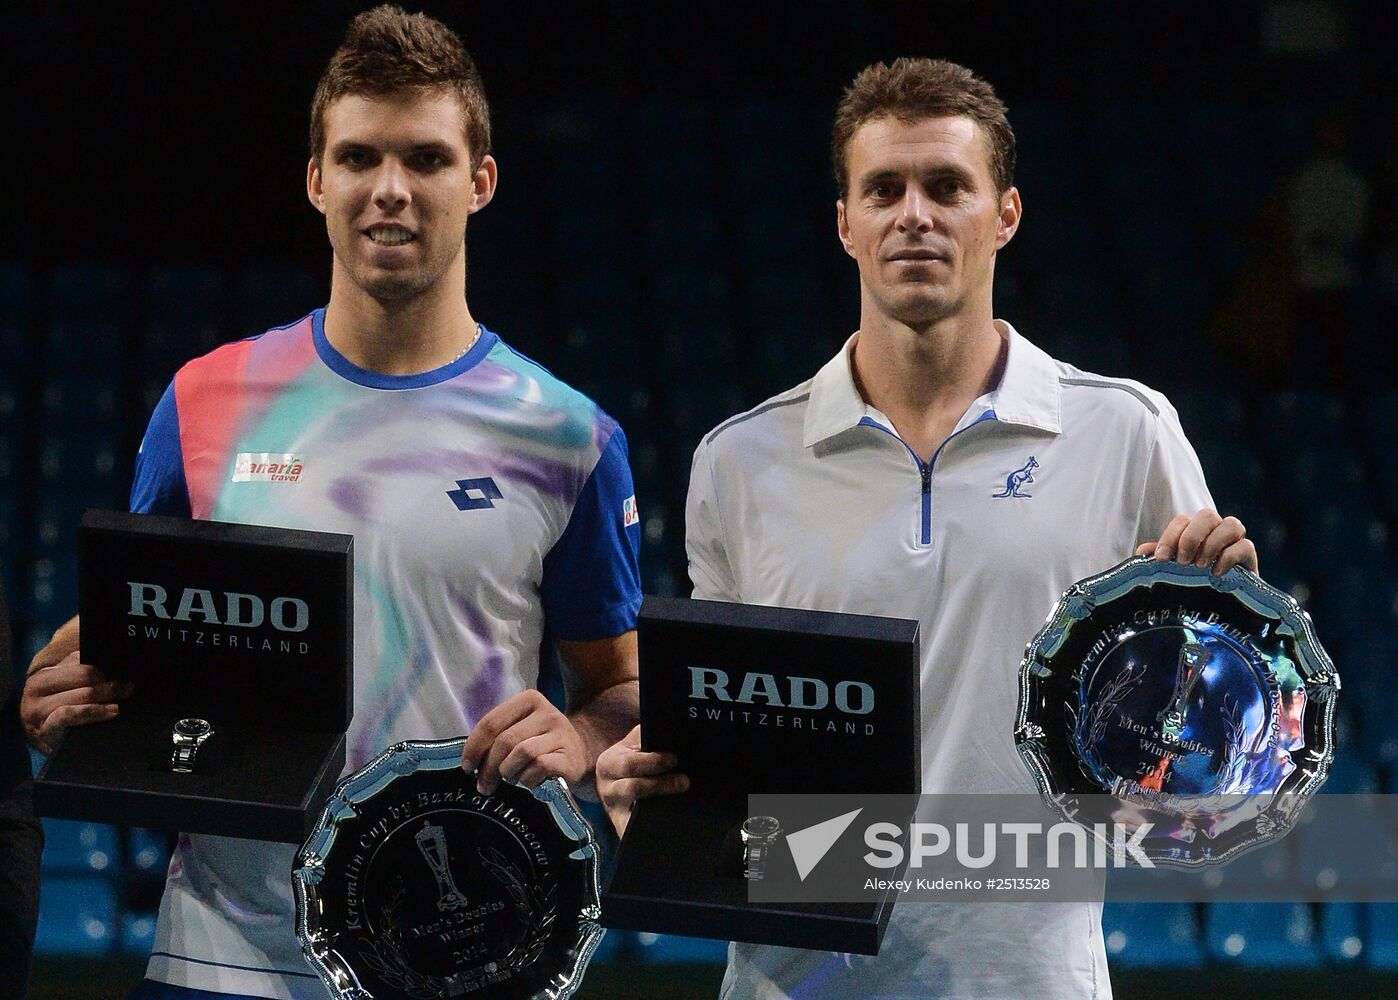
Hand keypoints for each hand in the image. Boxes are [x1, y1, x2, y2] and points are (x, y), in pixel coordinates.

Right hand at [21, 618, 132, 754]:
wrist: (49, 748)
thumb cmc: (63, 716)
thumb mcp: (67, 691)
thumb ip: (81, 675)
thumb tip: (115, 661)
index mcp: (43, 674)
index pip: (77, 659)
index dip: (103, 664)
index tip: (123, 669)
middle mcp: (35, 688)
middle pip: (83, 675)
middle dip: (109, 680)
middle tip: (128, 686)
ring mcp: (37, 709)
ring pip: (81, 694)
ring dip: (107, 695)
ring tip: (124, 698)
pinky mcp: (44, 729)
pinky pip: (69, 714)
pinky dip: (94, 711)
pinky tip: (113, 711)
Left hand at [459, 689, 587, 795]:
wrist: (581, 754)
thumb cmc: (540, 745)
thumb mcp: (520, 731)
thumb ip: (497, 737)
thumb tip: (470, 761)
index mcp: (529, 700)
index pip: (491, 722)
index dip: (474, 747)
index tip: (468, 767)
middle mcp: (547, 712)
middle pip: (505, 741)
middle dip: (488, 768)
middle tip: (484, 785)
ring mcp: (561, 733)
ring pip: (522, 753)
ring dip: (509, 772)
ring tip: (510, 779)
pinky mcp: (570, 757)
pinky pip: (539, 767)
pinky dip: (528, 779)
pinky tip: (529, 782)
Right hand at [596, 725, 687, 836]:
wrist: (617, 791)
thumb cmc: (631, 763)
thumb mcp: (633, 746)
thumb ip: (646, 736)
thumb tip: (671, 730)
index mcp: (608, 764)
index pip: (629, 764)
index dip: (654, 761)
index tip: (675, 759)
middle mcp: (606, 789)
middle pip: (633, 788)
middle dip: (661, 784)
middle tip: (685, 781)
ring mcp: (614, 811)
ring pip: (636, 809)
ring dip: (661, 799)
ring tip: (682, 791)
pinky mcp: (623, 829)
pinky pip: (636, 828)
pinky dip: (655, 824)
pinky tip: (672, 815)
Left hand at [1136, 508, 1257, 575]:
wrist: (1220, 605)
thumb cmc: (1192, 582)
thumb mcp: (1173, 571)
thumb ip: (1160, 558)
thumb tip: (1142, 552)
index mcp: (1194, 530)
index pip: (1182, 521)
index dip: (1170, 537)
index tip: (1161, 559)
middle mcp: (1215, 531)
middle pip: (1207, 515)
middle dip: (1192, 537)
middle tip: (1183, 561)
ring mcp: (1235, 542)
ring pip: (1232, 524)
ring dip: (1212, 544)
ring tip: (1201, 566)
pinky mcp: (1249, 558)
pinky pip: (1245, 546)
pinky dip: (1229, 557)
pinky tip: (1216, 573)